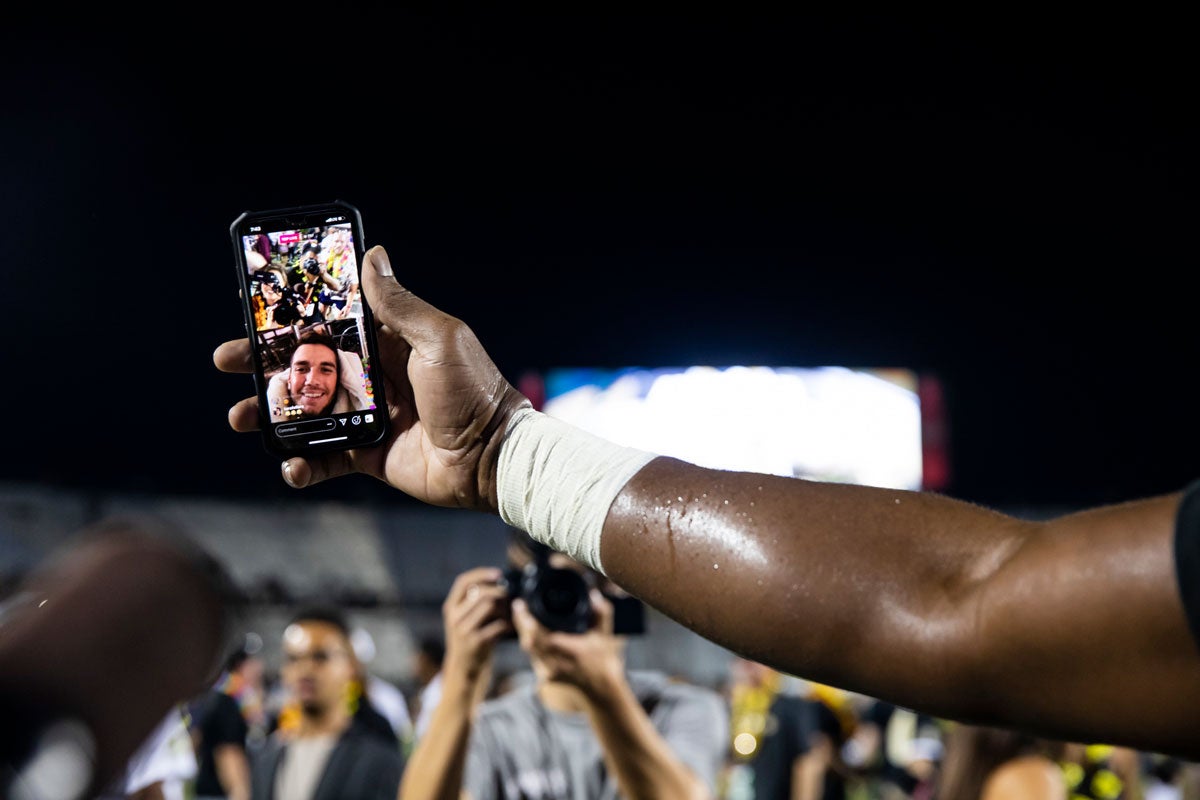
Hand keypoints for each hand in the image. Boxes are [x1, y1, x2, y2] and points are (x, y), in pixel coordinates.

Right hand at [213, 245, 529, 510]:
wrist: (492, 457)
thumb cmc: (473, 392)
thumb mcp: (439, 339)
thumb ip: (400, 305)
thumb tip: (372, 256)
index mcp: (387, 342)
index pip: (329, 322)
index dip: (290, 317)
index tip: (252, 311)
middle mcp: (373, 375)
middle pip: (306, 364)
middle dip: (263, 363)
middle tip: (226, 361)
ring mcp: (368, 415)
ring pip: (305, 411)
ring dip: (270, 414)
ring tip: (241, 417)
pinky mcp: (369, 453)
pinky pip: (326, 459)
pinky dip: (302, 464)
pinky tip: (291, 465)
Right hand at [442, 567, 511, 685]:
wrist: (463, 666)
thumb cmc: (468, 636)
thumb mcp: (462, 617)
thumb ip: (472, 600)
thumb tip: (498, 580)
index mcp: (450, 607)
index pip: (463, 582)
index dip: (481, 573)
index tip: (499, 574)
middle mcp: (454, 617)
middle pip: (481, 592)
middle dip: (500, 592)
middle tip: (509, 597)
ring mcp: (464, 630)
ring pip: (490, 606)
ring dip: (505, 608)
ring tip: (509, 614)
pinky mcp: (476, 642)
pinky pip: (498, 625)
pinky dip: (508, 624)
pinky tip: (510, 627)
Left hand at [512, 588, 624, 697]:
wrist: (601, 688)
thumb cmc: (603, 659)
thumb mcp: (605, 634)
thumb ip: (602, 613)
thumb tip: (593, 594)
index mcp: (572, 652)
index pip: (542, 636)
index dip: (527, 621)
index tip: (521, 605)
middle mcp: (558, 664)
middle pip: (530, 642)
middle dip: (521, 622)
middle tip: (519, 605)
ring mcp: (550, 672)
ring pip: (529, 649)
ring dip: (523, 631)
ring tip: (522, 614)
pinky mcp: (545, 676)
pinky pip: (532, 655)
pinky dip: (529, 641)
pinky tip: (529, 630)